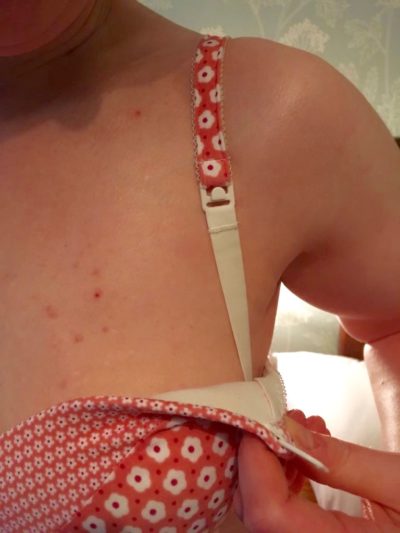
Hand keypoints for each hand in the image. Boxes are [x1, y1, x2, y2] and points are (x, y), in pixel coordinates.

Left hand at [234, 411, 399, 531]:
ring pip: (266, 514)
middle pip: (258, 515)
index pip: (269, 516)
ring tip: (305, 427)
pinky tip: (311, 451)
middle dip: (261, 459)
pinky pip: (286, 514)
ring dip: (275, 463)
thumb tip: (287, 428)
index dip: (254, 465)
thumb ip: (340, 460)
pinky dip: (289, 477)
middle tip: (285, 419)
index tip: (258, 422)